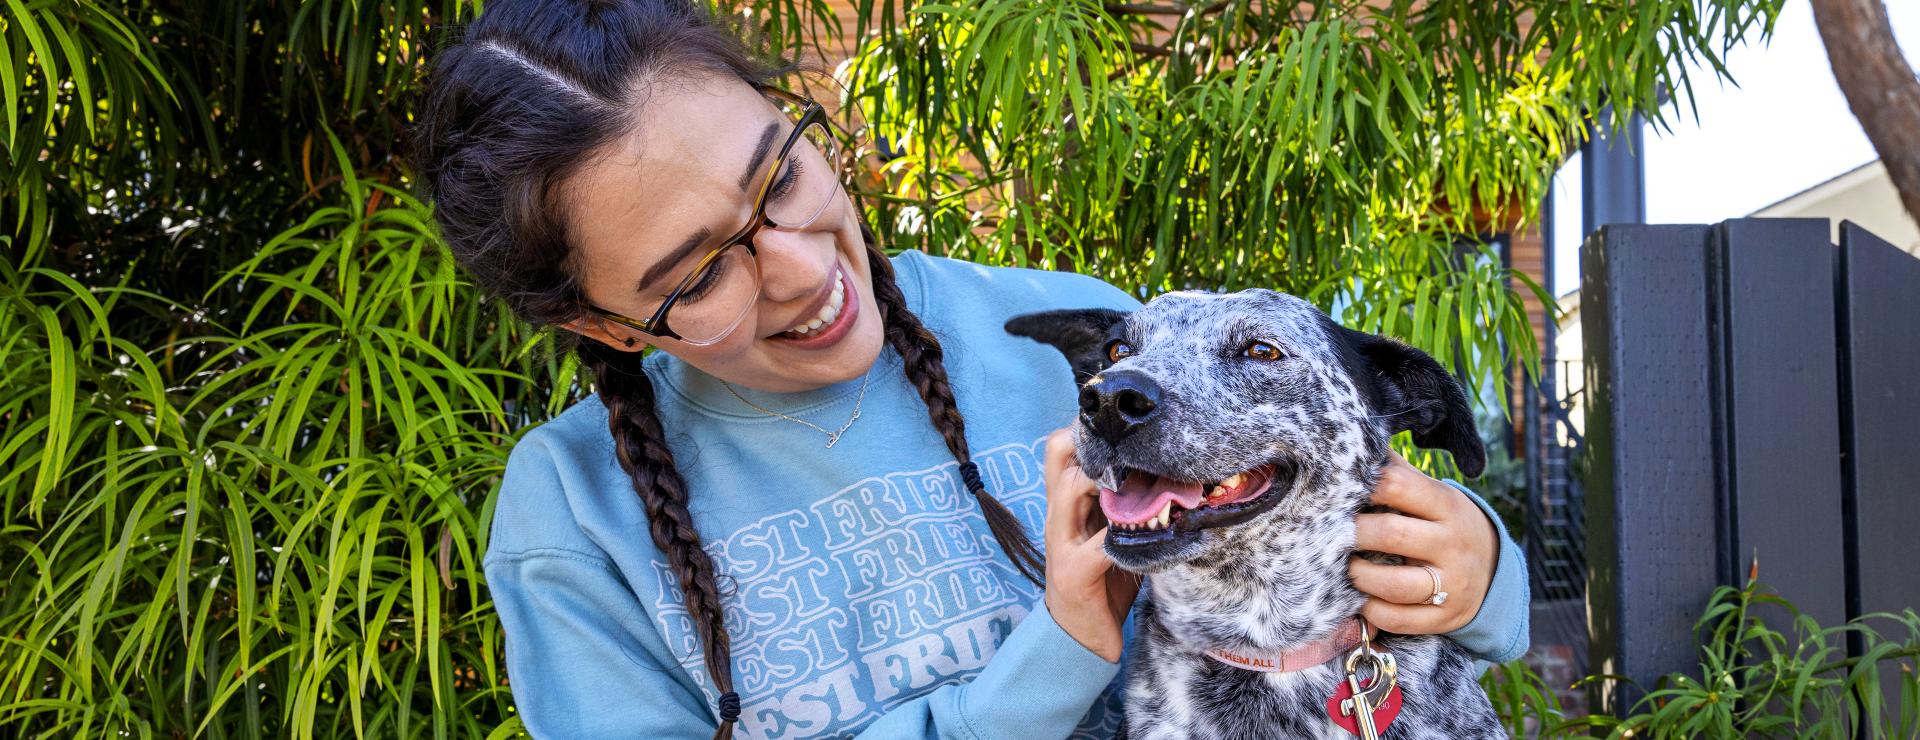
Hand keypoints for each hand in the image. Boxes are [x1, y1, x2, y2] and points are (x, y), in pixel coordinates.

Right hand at [1041, 427, 1139, 661]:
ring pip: (1070, 487)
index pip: (1060, 446)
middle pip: (1057, 453)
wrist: (1081, 637)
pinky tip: (1156, 533)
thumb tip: (1174, 475)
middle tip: (1137, 443)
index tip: (1128, 420)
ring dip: (1110, 480)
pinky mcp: (1071, 571)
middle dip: (1096, 441)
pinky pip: (1099, 544)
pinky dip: (1126, 535)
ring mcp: (1060, 540)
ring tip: (1146, 480)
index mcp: (1066, 502)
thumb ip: (1128, 505)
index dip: (1087, 427)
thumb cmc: (1104, 581)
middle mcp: (1057, 514)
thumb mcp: (1112, 533)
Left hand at [1347, 450, 1498, 634]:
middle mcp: (1452, 543)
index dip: (1362, 485)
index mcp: (1446, 505)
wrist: (1494, 572)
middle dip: (1352, 533)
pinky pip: (1398, 619)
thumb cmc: (1445, 524)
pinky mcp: (1444, 617)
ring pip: (1394, 584)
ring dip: (1359, 575)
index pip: (1398, 485)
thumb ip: (1399, 474)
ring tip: (1347, 567)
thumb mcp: (1433, 495)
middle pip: (1391, 533)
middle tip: (1331, 533)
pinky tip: (1361, 597)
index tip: (1337, 491)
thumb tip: (1360, 439)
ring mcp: (1451, 584)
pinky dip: (1371, 610)